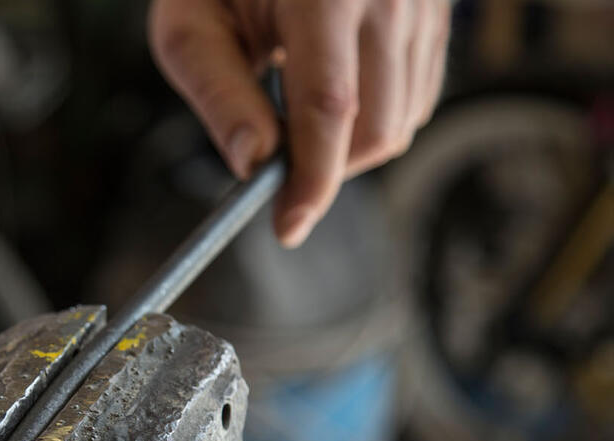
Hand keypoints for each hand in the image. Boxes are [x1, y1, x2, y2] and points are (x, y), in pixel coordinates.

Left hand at [149, 0, 449, 247]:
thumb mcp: (192, 23)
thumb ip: (218, 92)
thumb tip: (253, 165)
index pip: (330, 108)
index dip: (311, 180)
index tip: (287, 227)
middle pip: (376, 126)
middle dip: (325, 168)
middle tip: (276, 163)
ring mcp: (425, 0)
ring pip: (404, 118)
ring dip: (348, 145)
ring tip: (293, 101)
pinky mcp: (439, 11)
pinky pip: (418, 94)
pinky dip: (374, 117)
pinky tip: (332, 89)